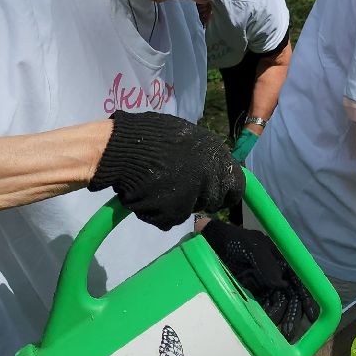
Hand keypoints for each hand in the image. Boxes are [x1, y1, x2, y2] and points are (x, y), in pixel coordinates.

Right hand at [90, 111, 243, 227]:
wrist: (118, 147)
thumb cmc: (148, 135)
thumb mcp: (185, 135)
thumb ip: (203, 154)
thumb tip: (214, 167)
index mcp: (216, 155)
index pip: (236, 185)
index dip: (224, 190)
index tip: (212, 191)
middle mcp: (210, 176)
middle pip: (214, 200)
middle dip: (199, 197)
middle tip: (176, 187)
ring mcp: (193, 196)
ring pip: (190, 210)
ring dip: (176, 204)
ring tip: (156, 187)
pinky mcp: (173, 212)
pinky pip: (169, 219)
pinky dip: (157, 213)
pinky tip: (145, 196)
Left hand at [200, 219, 317, 338]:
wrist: (212, 243)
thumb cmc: (235, 240)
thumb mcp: (252, 246)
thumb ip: (266, 263)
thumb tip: (281, 283)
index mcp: (283, 262)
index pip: (301, 282)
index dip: (308, 298)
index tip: (313, 316)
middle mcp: (278, 276)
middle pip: (291, 298)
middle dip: (293, 316)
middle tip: (289, 333)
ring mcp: (265, 286)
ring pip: (278, 306)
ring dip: (279, 320)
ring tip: (276, 334)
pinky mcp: (253, 294)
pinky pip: (262, 308)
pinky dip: (265, 318)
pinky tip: (264, 328)